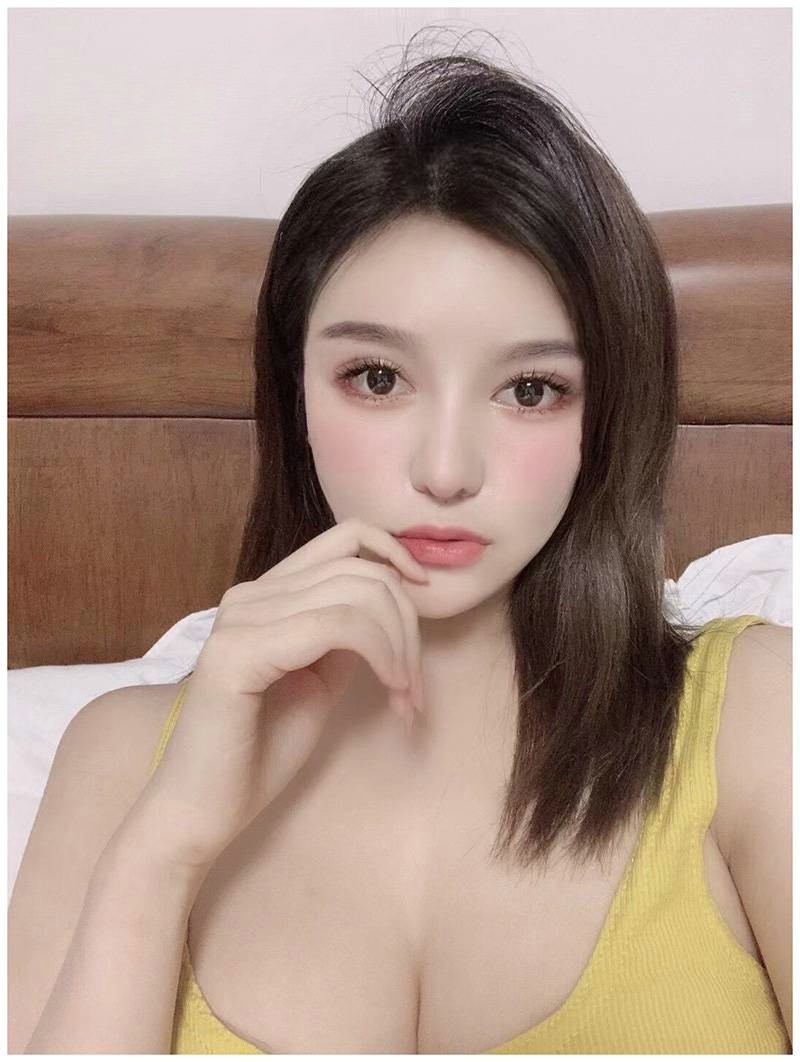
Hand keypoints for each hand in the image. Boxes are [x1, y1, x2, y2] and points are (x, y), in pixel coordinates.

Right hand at [124, 519, 428, 870]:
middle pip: (362, 570)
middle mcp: (249, 595)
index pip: (346, 537)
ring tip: (404, 698)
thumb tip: (391, 607)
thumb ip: (345, 637)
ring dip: (400, 648)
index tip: (425, 595)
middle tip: (414, 689)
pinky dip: (380, 654)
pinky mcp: (238, 651)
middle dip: (408, 625)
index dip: (396, 554)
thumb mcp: (318, 680)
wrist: (202, 811)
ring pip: (357, 595)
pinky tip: (390, 692)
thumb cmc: (259, 754)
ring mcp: (239, 618)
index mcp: (266, 595)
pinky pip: (336, 625)